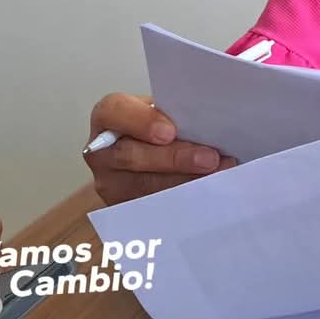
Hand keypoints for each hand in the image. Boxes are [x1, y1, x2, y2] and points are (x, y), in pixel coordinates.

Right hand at [84, 93, 237, 205]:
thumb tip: (209, 123)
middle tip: (209, 159)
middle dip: (173, 158)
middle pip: (130, 156)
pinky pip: (151, 207)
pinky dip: (182, 198)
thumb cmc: (163, 123)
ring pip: (143, 186)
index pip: (113, 111)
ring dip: (184, 182)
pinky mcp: (124, 207)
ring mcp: (110, 183)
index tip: (169, 132)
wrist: (154, 152)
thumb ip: (176, 114)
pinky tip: (206, 192)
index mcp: (110, 116)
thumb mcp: (165, 111)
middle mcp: (103, 151)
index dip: (140, 122)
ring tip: (216, 175)